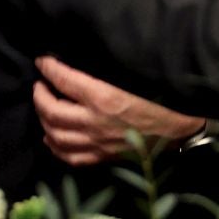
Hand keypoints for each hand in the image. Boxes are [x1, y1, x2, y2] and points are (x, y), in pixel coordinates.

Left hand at [32, 55, 206, 166]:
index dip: (48, 68)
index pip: (64, 80)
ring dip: (43, 119)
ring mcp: (96, 143)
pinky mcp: (101, 157)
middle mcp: (94, 122)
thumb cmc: (159, 98)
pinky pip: (69, 156)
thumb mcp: (131, 78)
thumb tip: (76, 65)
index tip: (42, 61)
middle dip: (39, 95)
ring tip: (44, 108)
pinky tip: (52, 137)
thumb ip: (101, 74)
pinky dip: (55, 146)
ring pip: (54, 134)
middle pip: (51, 110)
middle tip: (40, 85)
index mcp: (102, 97)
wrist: (179, 129)